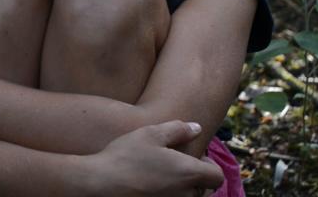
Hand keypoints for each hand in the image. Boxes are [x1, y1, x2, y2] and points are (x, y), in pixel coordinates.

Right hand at [83, 121, 223, 196]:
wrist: (101, 183)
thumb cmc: (126, 156)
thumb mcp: (151, 134)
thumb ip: (178, 130)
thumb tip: (197, 128)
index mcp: (189, 173)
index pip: (217, 177)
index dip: (209, 167)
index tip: (195, 159)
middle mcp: (185, 194)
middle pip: (201, 190)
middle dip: (193, 178)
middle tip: (174, 166)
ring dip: (180, 189)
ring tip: (161, 177)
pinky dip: (166, 195)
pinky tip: (150, 187)